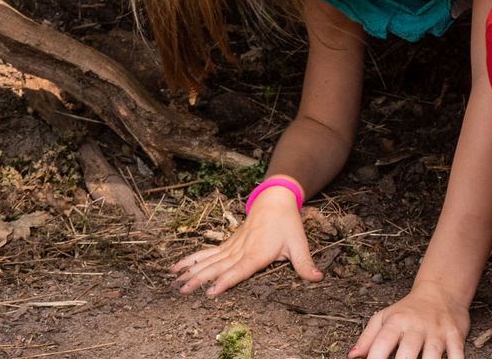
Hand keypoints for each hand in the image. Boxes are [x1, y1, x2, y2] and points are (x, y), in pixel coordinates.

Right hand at [170, 187, 321, 294]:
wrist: (274, 200)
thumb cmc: (287, 223)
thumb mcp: (299, 244)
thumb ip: (304, 264)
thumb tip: (317, 279)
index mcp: (257, 253)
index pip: (240, 270)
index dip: (226, 281)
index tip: (210, 292)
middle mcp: (241, 250)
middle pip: (218, 267)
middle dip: (199, 279)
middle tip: (182, 291)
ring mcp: (232, 246)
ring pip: (209, 260)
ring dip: (191, 271)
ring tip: (174, 281)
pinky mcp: (228, 244)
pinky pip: (208, 253)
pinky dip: (192, 259)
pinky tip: (177, 267)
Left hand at [349, 281, 469, 358]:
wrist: (442, 291)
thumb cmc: (408, 310)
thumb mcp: (384, 317)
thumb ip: (367, 338)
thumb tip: (352, 357)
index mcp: (396, 322)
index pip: (381, 344)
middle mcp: (417, 326)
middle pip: (408, 352)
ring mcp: (438, 332)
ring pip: (433, 355)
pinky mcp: (455, 335)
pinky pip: (457, 353)